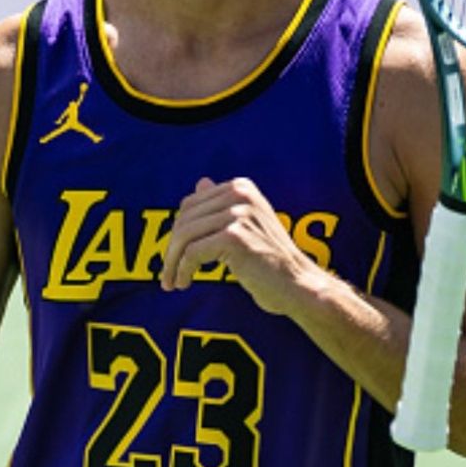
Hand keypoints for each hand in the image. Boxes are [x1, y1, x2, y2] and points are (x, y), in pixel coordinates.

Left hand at [160, 177, 329, 315]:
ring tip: (171, 282)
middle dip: (171, 250)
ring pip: (184, 237)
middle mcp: (240, 194)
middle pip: (184, 220)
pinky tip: (184, 283)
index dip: (178, 233)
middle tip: (167, 275)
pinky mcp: (234, 237)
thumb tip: (200, 182)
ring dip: (172, 263)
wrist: (298, 284)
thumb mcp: (247, 225)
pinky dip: (183, 270)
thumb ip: (222, 205)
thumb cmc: (271, 260)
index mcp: (241, 187)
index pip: (191, 205)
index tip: (174, 257)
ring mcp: (238, 214)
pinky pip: (192, 253)